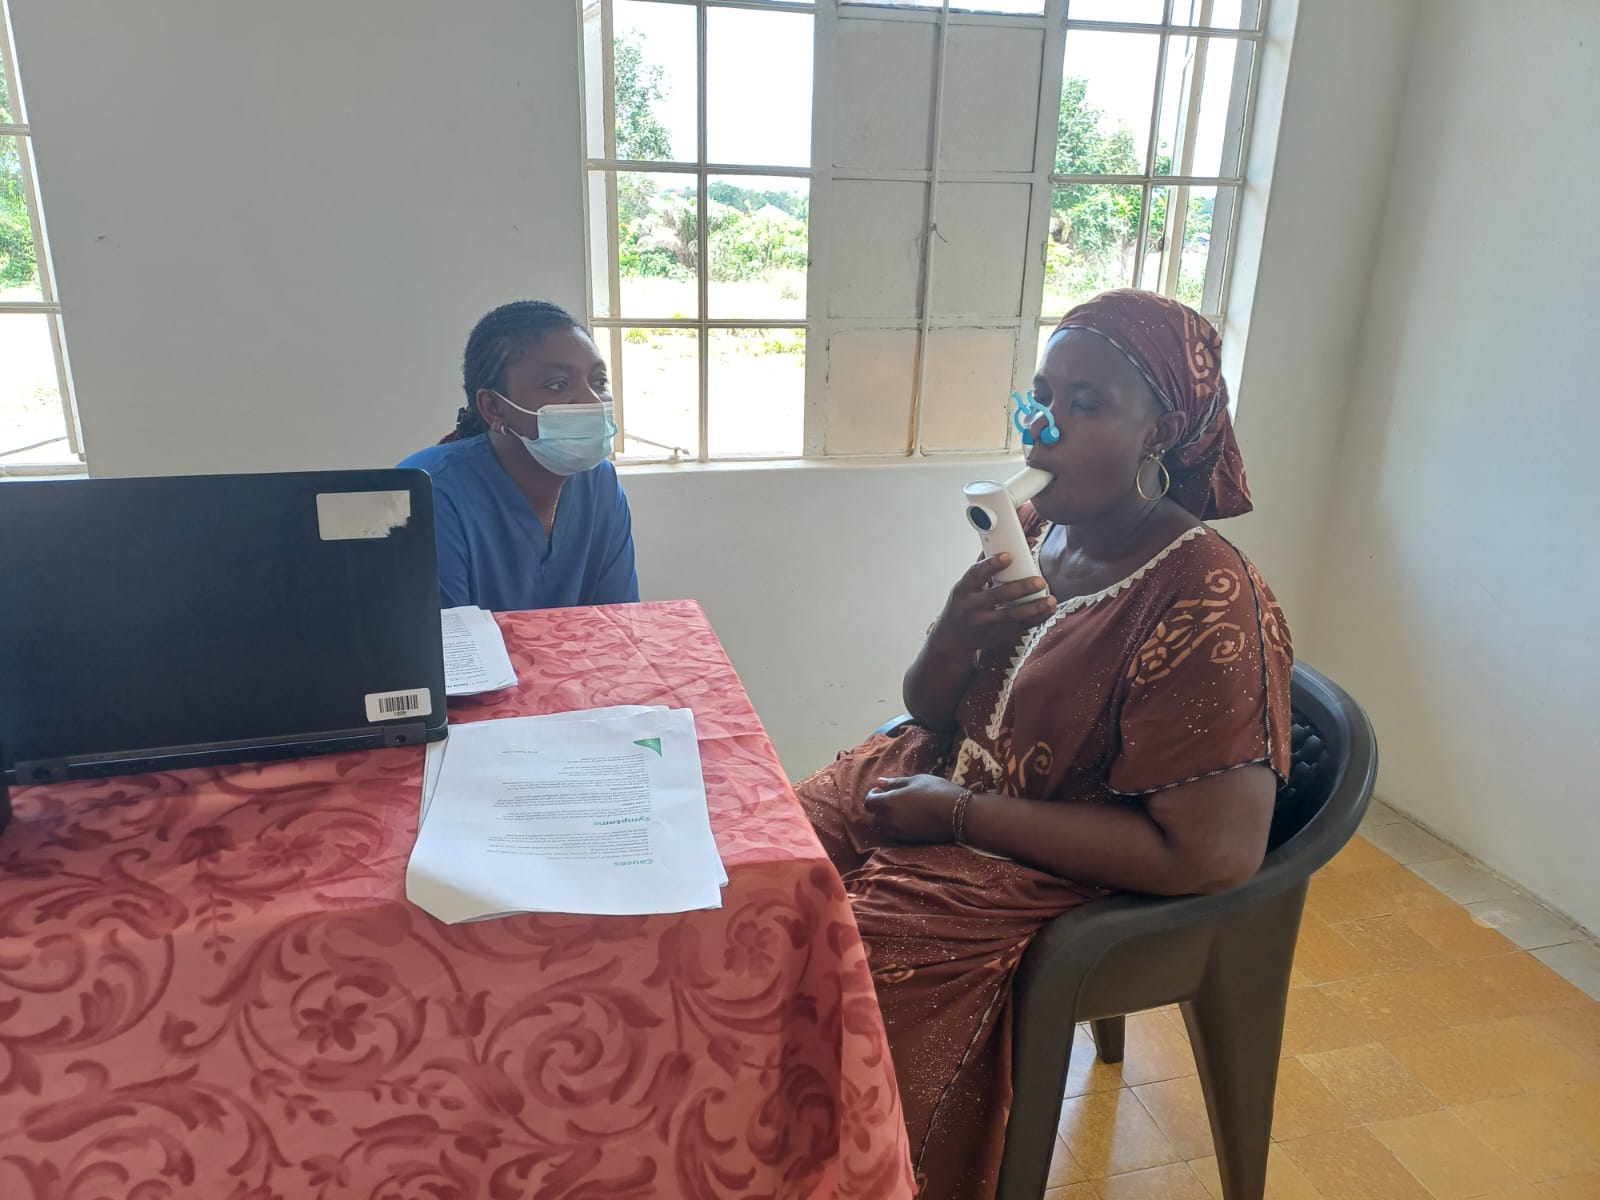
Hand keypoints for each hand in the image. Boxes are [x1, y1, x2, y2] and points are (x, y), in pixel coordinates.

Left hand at [865, 774, 967, 843]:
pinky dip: (897, 827)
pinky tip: (910, 819)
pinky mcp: (909, 841)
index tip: (882, 790)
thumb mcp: (915, 780)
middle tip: (893, 799)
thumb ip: (895, 782)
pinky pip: (896, 834)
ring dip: (888, 818)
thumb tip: (881, 782)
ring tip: (902, 809)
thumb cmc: (935, 791)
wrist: (957, 813)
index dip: (873, 795)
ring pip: (885, 827)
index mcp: (887, 803)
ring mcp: (898, 833)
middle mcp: (888, 820)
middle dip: (880, 807)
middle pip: (875, 815)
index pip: (868, 802)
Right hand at [927, 554, 1055, 656]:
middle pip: (998, 596)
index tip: (1009, 556)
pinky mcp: (996, 637)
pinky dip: (1035, 620)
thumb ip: (985, 572)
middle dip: (1021, 588)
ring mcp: (984, 625)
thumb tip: (1011, 549)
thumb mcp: (965, 587)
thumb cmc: (964, 603)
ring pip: (1011, 616)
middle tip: (1040, 581)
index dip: (992, 565)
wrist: (953, 637)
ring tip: (1050, 600)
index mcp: (963, 590)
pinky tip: (1047, 611)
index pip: (976, 575)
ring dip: (1033, 608)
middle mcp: (972, 608)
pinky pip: (1019, 628)